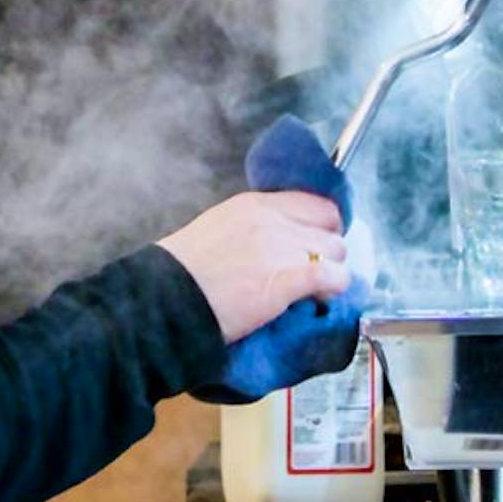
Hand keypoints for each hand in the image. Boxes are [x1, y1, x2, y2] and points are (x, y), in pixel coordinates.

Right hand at [158, 191, 349, 342]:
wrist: (166, 298)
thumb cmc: (183, 272)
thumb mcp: (218, 228)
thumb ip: (253, 227)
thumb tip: (279, 242)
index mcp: (253, 204)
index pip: (314, 202)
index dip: (322, 225)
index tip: (317, 242)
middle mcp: (271, 220)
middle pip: (330, 225)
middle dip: (328, 249)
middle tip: (316, 269)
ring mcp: (279, 248)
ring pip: (336, 251)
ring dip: (331, 270)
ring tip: (315, 289)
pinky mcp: (285, 280)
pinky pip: (331, 276)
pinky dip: (333, 288)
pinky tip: (319, 298)